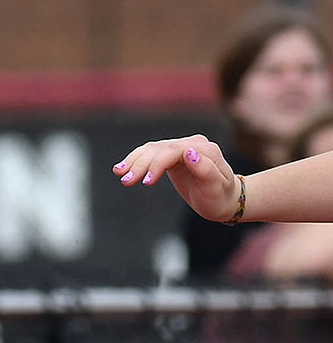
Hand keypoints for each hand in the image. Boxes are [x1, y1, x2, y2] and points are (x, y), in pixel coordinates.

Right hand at [112, 135, 240, 222]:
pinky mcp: (171, 155)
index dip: (157, 164)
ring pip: (151, 150)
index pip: (174, 151)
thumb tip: (189, 153)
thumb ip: (205, 169)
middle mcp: (192, 144)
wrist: (223, 199)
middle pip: (159, 149)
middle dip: (140, 165)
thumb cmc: (220, 196)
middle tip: (125, 181)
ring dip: (133, 161)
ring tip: (118, 173)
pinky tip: (122, 168)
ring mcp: (180, 148)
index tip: (145, 183)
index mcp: (205, 149)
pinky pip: (150, 154)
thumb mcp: (215, 187)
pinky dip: (135, 160)